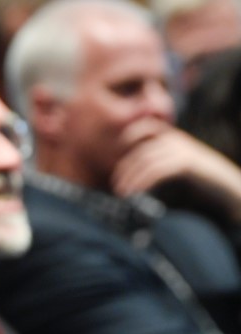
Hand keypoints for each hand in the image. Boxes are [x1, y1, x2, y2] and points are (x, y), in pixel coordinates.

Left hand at [113, 120, 240, 220]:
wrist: (228, 188)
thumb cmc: (202, 181)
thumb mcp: (179, 167)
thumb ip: (160, 164)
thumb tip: (135, 175)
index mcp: (175, 137)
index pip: (147, 126)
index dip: (130, 134)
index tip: (119, 151)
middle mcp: (177, 139)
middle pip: (141, 150)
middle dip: (125, 169)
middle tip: (116, 186)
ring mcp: (182, 150)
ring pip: (146, 161)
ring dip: (131, 178)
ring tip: (122, 193)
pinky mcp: (186, 163)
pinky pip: (157, 171)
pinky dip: (143, 182)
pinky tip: (136, 192)